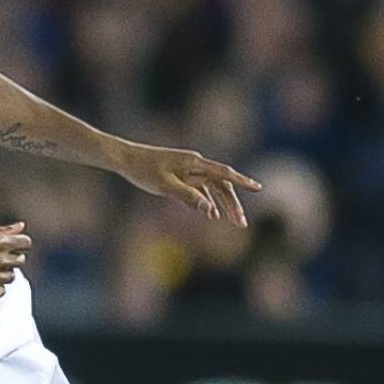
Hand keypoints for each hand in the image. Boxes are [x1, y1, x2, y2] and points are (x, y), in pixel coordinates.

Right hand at [0, 222, 30, 301]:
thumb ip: (0, 230)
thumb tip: (20, 226)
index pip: (26, 242)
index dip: (19, 244)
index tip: (12, 247)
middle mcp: (1, 260)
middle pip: (20, 260)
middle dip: (10, 259)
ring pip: (12, 276)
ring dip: (1, 274)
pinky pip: (2, 290)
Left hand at [116, 144, 260, 225]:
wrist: (125, 160)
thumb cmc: (144, 170)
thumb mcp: (165, 186)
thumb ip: (188, 197)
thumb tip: (210, 210)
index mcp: (194, 163)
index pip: (223, 173)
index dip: (242, 181)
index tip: (258, 188)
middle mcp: (195, 165)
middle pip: (221, 185)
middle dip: (233, 204)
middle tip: (242, 224)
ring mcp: (189, 170)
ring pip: (212, 188)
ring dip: (223, 205)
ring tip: (233, 222)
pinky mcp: (181, 176)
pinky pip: (201, 190)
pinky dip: (208, 202)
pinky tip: (213, 216)